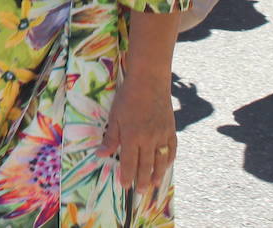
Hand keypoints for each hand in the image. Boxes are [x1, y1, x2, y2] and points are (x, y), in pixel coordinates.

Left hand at [97, 73, 175, 190]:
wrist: (150, 81)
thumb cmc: (128, 97)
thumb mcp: (114, 116)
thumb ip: (110, 138)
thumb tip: (101, 154)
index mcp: (132, 136)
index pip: (129, 163)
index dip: (127, 176)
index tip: (124, 185)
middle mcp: (148, 139)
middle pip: (146, 166)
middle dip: (141, 180)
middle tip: (139, 191)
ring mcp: (162, 135)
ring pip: (160, 161)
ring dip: (157, 175)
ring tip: (153, 185)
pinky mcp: (171, 130)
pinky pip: (171, 149)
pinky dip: (169, 159)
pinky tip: (166, 166)